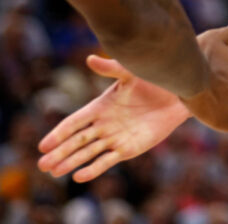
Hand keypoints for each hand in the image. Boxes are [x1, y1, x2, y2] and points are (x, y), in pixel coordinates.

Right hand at [37, 55, 190, 181]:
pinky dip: (94, 169)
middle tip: (42, 165)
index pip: (74, 123)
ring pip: (88, 153)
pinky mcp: (128, 149)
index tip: (43, 145)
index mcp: (100, 107)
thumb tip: (90, 58)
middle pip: (77, 141)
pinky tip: (79, 177)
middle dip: (60, 152)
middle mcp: (103, 125)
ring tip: (54, 173)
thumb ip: (111, 68)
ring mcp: (114, 138)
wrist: (178, 94)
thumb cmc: (153, 79)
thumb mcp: (131, 72)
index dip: (59, 134)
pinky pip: (108, 160)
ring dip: (71, 163)